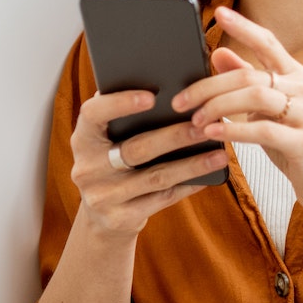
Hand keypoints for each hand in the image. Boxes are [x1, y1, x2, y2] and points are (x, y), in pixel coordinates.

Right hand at [68, 89, 228, 238]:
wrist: (103, 216)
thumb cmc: (113, 162)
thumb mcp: (109, 139)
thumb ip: (123, 115)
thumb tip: (162, 83)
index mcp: (82, 138)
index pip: (93, 114)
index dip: (119, 103)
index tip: (151, 96)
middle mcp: (87, 168)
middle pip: (136, 149)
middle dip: (174, 136)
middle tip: (205, 126)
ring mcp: (102, 196)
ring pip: (155, 177)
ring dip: (191, 164)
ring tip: (219, 154)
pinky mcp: (120, 218)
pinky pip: (162, 199)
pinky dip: (188, 185)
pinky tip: (208, 175)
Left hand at [172, 7, 302, 214]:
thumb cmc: (295, 147)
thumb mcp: (268, 112)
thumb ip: (247, 83)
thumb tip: (218, 53)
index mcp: (296, 78)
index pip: (268, 42)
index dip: (244, 26)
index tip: (219, 13)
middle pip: (249, 75)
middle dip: (209, 86)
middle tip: (181, 101)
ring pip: (255, 97)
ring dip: (218, 108)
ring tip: (195, 121)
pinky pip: (263, 130)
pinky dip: (234, 130)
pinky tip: (214, 133)